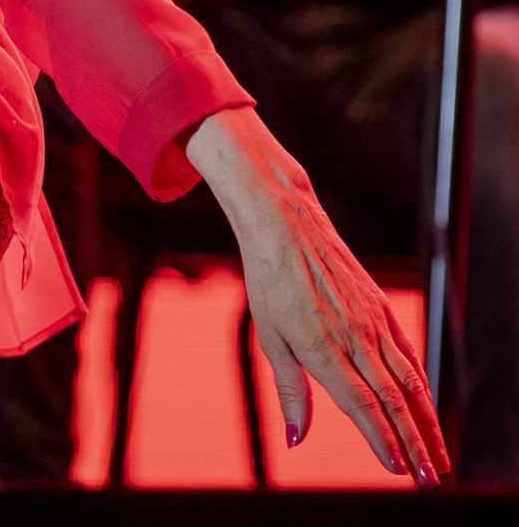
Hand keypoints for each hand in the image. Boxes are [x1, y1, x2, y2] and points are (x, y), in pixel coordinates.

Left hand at [186, 108, 447, 483]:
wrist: (284, 224)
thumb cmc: (268, 281)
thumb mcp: (269, 337)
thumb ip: (290, 390)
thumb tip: (296, 439)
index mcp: (321, 346)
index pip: (360, 404)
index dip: (381, 440)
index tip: (398, 470)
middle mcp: (353, 336)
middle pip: (392, 400)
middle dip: (414, 444)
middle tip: (430, 480)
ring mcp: (372, 321)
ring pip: (408, 380)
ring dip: (425, 421)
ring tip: (437, 456)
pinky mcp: (381, 307)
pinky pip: (407, 353)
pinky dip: (419, 384)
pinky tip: (425, 406)